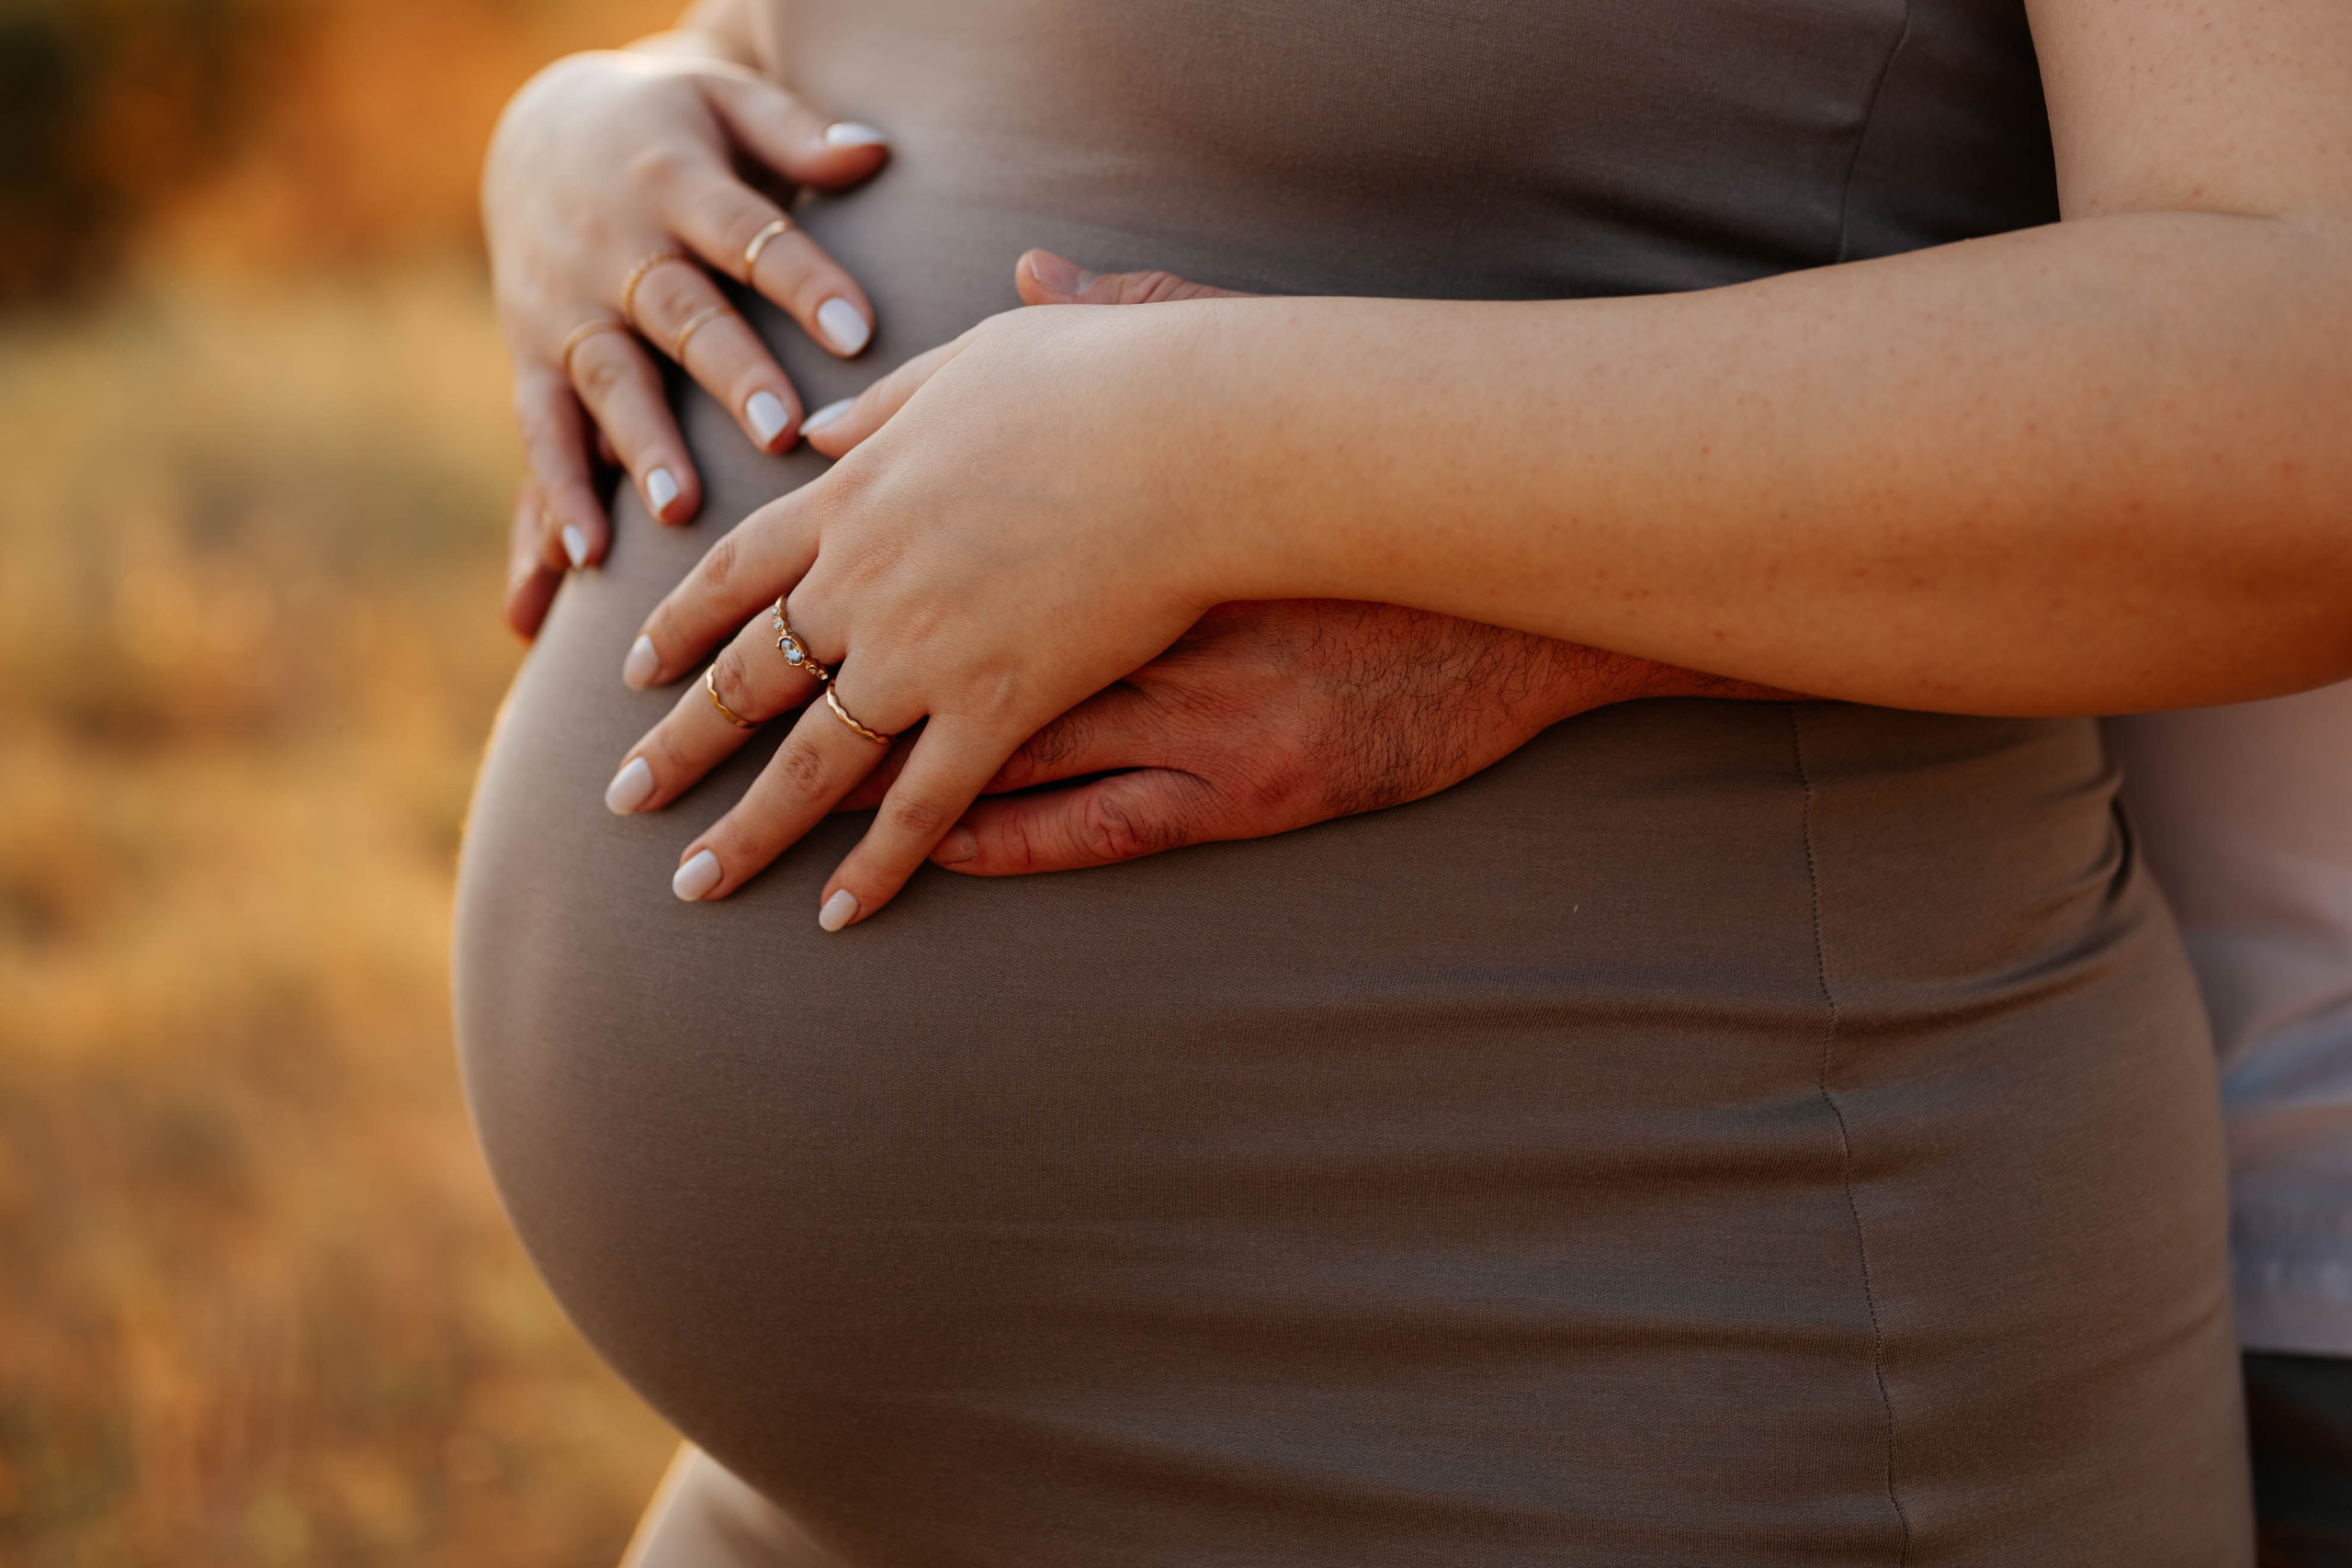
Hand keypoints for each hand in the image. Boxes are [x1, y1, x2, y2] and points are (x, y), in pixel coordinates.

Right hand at [486, 42, 889, 634]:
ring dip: (636, 449)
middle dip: (727, 375)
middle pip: (676, 314)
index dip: (798, 279)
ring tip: (678, 512)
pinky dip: (550, 502)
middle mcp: (609, 249)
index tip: (858, 331)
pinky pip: (541, 435)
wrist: (542, 131)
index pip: (743, 232)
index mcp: (670, 181)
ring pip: (603, 383)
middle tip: (781, 433)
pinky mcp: (532, 360)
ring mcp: (564, 310)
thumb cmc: (673, 129)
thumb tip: (874, 151)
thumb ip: (796, 130)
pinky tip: (570, 572)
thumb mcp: (727, 101)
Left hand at [602, 254, 1785, 923]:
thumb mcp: (1190, 354)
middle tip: (621, 790)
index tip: (636, 649)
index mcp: (987, 495)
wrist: (1440, 507)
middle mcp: (1005, 590)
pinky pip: (1025, 819)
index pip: (811, 552)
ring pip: (900, 759)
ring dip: (791, 820)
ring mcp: (1086, 683)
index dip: (718, 606)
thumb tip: (1027, 286)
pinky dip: (933, 853)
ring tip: (698, 877)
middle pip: (824, 668)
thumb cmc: (1314, 428)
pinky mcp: (1176, 760)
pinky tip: (858, 894)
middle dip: (713, 731)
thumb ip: (1089, 329)